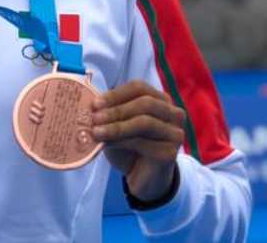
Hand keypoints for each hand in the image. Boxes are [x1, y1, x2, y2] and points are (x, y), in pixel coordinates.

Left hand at [92, 81, 186, 201]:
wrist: (143, 179)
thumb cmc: (129, 147)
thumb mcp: (118, 125)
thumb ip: (111, 113)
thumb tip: (92, 104)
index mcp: (161, 100)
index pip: (139, 88)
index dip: (116, 94)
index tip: (95, 103)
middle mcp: (174, 114)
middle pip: (145, 103)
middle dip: (117, 110)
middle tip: (94, 118)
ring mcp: (175, 133)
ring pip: (144, 122)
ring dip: (117, 126)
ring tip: (96, 132)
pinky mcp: (170, 152)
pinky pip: (143, 143)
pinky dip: (120, 142)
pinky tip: (105, 144)